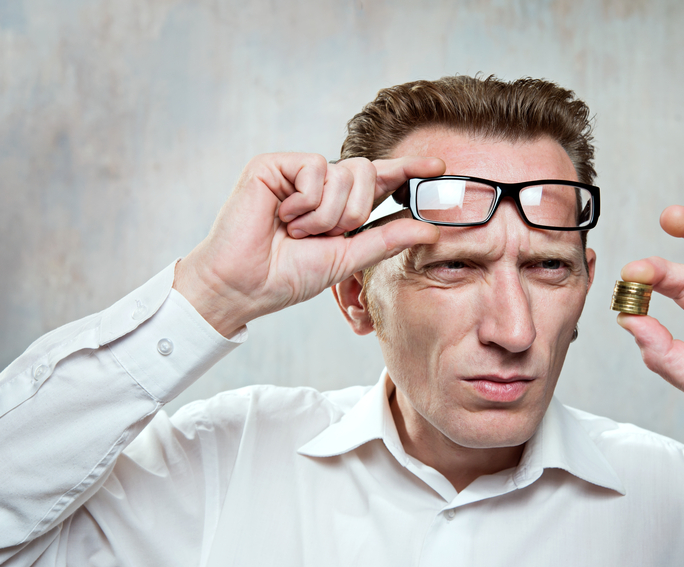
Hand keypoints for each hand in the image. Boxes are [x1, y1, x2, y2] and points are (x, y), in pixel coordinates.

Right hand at [174, 153, 444, 337]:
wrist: (243, 285)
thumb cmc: (288, 276)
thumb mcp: (348, 258)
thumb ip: (387, 239)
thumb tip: (430, 229)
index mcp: (340, 204)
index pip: (382, 179)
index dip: (410, 168)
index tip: (440, 165)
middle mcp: (321, 183)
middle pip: (368, 172)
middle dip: (355, 212)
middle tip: (325, 235)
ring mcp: (297, 171)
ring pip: (345, 173)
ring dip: (326, 215)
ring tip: (296, 231)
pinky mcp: (274, 164)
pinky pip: (316, 169)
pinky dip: (306, 202)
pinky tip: (282, 216)